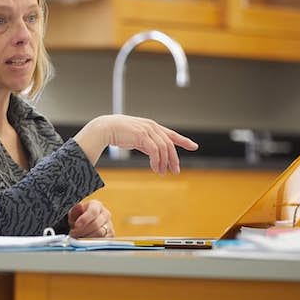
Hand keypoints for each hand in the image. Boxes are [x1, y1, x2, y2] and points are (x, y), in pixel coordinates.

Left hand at [68, 200, 114, 237]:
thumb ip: (75, 210)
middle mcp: (105, 214)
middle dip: (83, 231)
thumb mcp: (74, 213)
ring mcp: (110, 224)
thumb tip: (80, 205)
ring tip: (78, 238)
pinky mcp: (111, 234)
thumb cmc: (80, 217)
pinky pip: (103, 240)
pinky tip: (86, 241)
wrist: (86, 223)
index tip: (76, 226)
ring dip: (87, 237)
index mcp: (96, 205)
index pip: (93, 212)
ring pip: (100, 233)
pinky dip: (93, 242)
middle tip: (74, 234)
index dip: (84, 220)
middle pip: (96, 224)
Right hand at [74, 115, 197, 173]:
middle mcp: (152, 126)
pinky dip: (156, 161)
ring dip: (164, 162)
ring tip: (162, 172)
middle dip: (174, 158)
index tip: (194, 146)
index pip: (171, 134)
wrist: (106, 128)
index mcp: (152, 126)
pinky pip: (154, 151)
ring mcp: (148, 130)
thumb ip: (146, 143)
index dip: (184, 140)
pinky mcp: (142, 135)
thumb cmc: (119, 133)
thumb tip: (154, 154)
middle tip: (176, 170)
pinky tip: (155, 168)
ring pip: (163, 148)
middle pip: (169, 144)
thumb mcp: (136, 138)